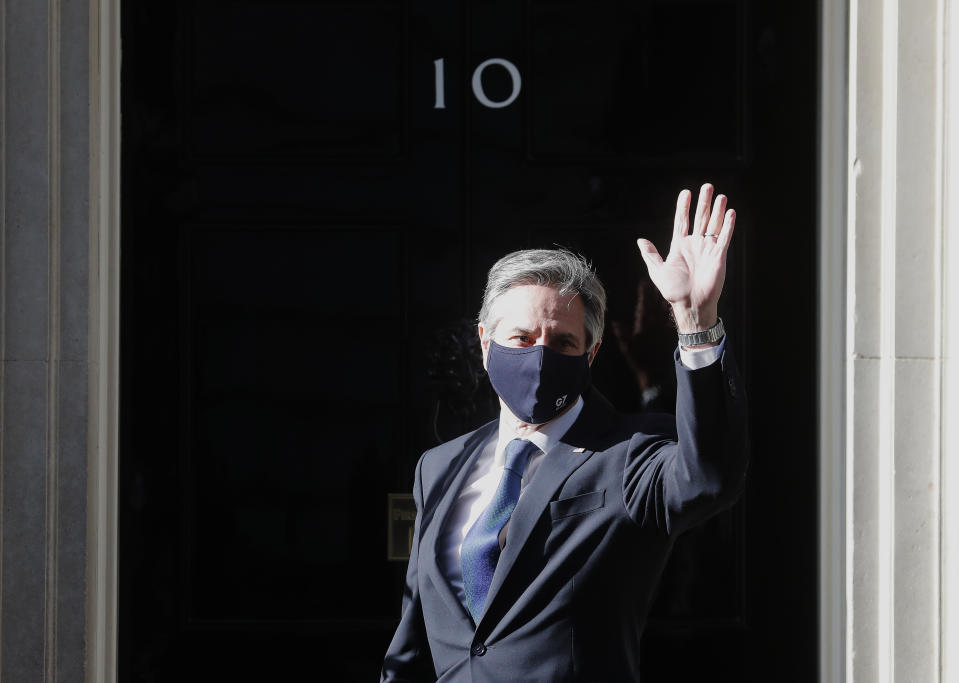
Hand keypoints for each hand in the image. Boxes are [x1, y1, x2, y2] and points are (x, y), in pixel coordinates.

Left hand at [636, 183, 735, 334]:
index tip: (685, 192)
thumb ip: (651, 254)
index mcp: (680, 246)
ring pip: (714, 225)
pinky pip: (724, 238)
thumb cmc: (673, 291)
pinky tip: (730, 213)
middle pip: (700, 218)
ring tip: (721, 195)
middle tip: (707, 186)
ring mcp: (708, 249)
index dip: (683, 207)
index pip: (682, 221)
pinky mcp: (719, 256)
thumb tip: (640, 240)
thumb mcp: (658, 271)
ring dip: (717, 210)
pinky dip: (727, 226)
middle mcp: (695, 244)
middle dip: (703, 202)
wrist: (690, 304)